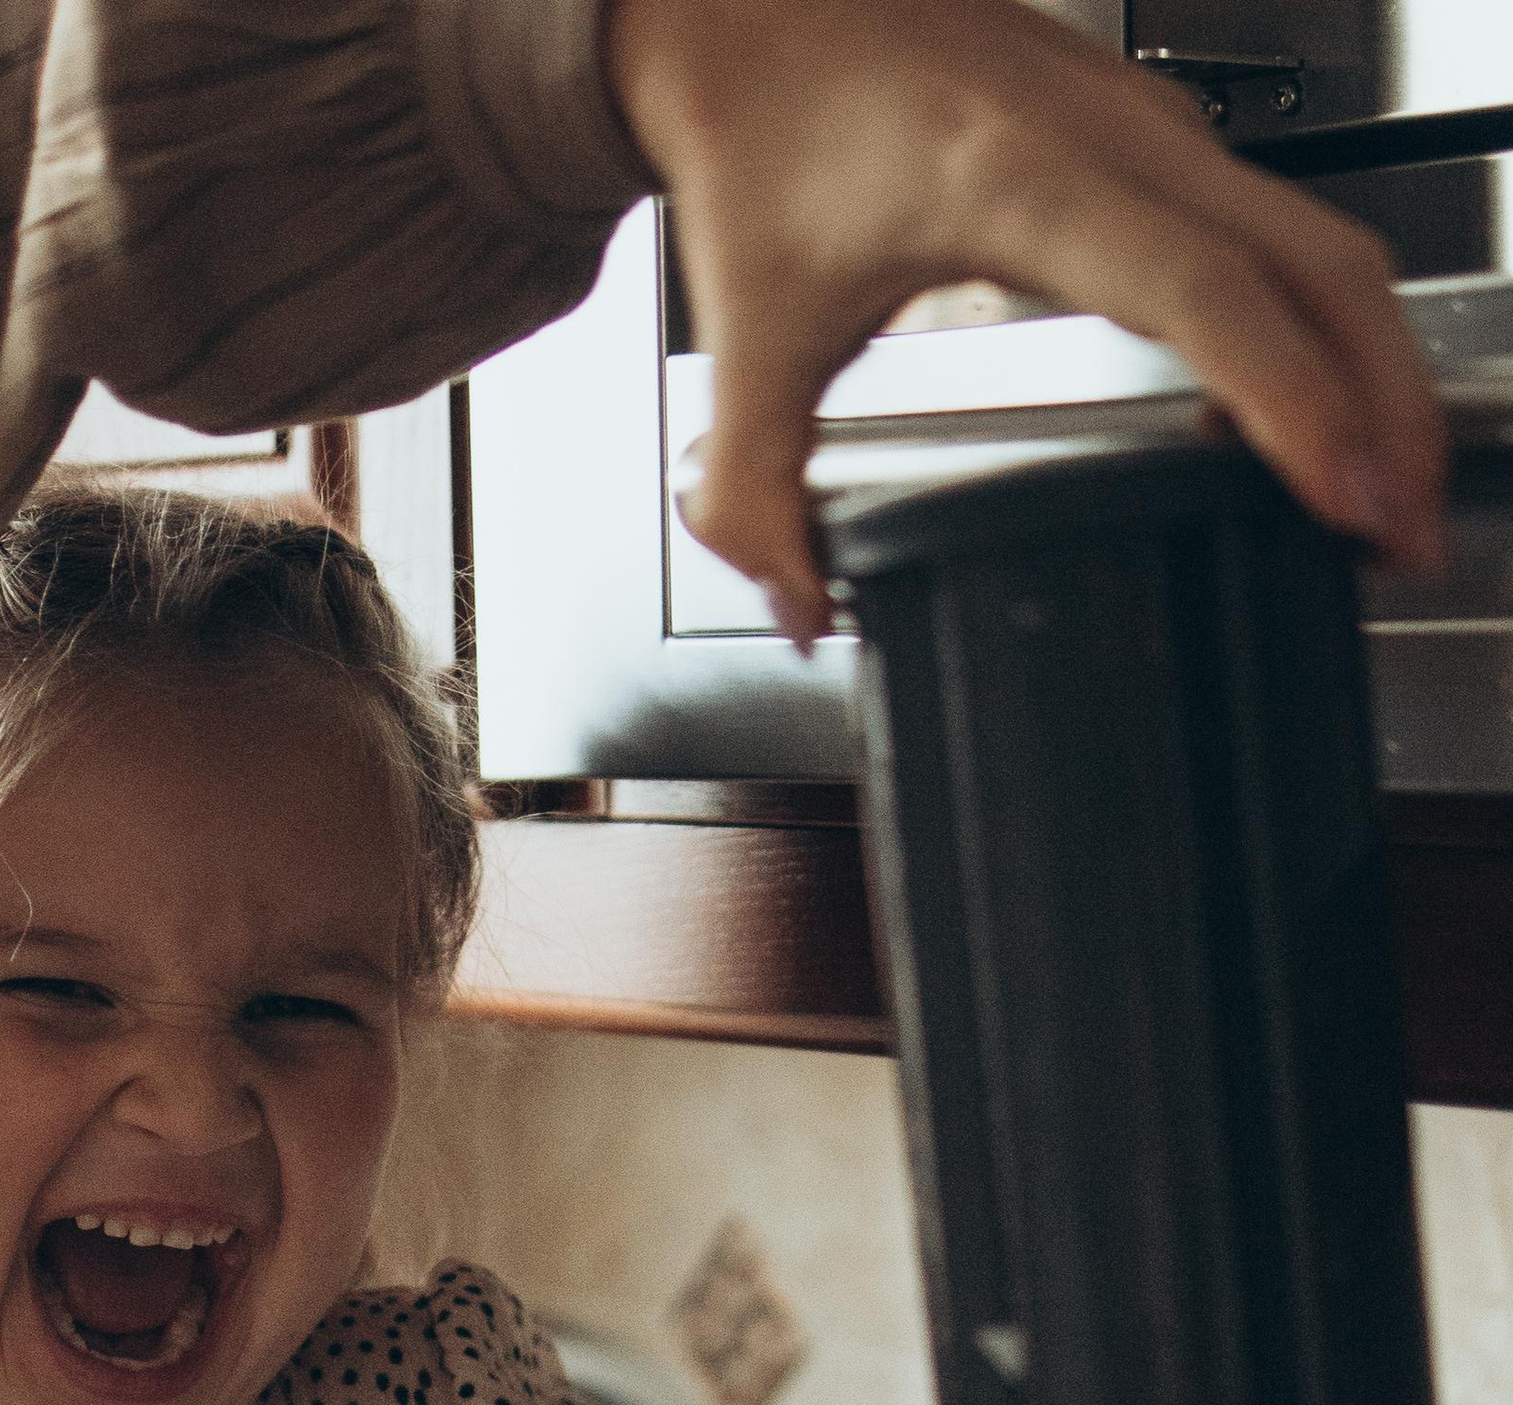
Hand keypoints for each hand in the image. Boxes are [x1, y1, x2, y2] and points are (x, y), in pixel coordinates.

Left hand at [603, 0, 1445, 634]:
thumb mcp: (746, 329)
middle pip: (1315, 263)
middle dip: (1381, 400)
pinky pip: (1274, 230)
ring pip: (1315, 239)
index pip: (1206, 296)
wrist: (756, 11)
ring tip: (1374, 494)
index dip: (1289, 402)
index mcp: (1024, 179)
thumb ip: (753, 494)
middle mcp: (1114, 136)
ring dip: (1367, 363)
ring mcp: (1148, 125)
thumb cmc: (765, 128)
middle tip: (1398, 528)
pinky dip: (1315, 322)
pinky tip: (1291, 416)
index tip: (1338, 494)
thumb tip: (798, 606)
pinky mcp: (1152, 136)